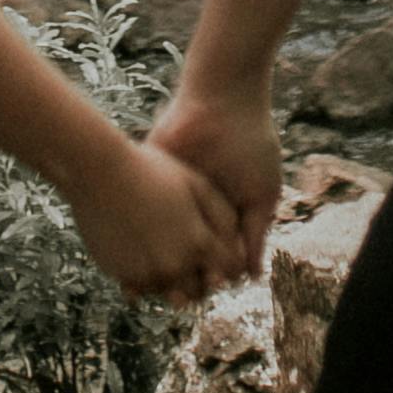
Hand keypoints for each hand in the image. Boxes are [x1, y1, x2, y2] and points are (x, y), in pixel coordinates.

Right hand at [68, 133, 236, 305]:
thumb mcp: (196, 183)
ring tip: (163, 254)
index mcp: (199, 242)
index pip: (229, 271)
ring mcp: (146, 274)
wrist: (100, 173)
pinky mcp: (121, 276)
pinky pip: (141, 290)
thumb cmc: (152, 170)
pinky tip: (139, 253)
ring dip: (172, 283)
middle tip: (191, 258)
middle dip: (201, 279)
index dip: (229, 263)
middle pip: (200, 291)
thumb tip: (238, 245)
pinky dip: (144, 279)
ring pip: (170, 294)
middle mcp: (175, 266)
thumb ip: (222, 215)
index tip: (220, 254)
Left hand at [151, 80, 280, 282]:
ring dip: (154, 260)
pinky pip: (136, 207)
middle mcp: (194, 206)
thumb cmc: (249, 144)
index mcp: (222, 211)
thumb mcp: (261, 194)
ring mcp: (169, 192)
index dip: (213, 272)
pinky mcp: (148, 174)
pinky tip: (131, 252)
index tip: (212, 287)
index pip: (215, 253)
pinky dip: (132, 231)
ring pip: (158, 237)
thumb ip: (255, 234)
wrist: (221, 99)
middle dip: (182, 272)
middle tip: (180, 293)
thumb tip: (252, 277)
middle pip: (185, 250)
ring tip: (154, 280)